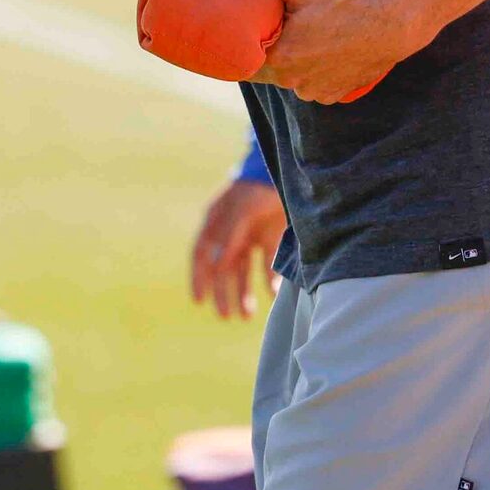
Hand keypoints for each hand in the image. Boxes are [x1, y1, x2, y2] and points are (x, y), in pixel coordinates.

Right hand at [190, 178, 286, 320]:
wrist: (291, 172)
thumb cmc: (260, 187)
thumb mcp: (243, 208)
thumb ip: (229, 235)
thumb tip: (217, 266)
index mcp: (216, 222)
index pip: (201, 255)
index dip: (198, 278)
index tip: (199, 300)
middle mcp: (231, 232)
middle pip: (222, 269)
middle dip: (222, 293)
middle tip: (225, 317)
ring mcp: (252, 235)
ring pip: (243, 271)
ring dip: (243, 293)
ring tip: (245, 316)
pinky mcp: (272, 238)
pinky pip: (268, 265)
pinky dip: (270, 280)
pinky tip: (273, 294)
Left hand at [240, 0, 430, 103]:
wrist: (397, 22)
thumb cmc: (349, 2)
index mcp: (280, 60)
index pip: (247, 56)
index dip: (249, 39)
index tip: (254, 24)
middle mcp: (295, 83)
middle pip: (271, 65)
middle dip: (274, 47)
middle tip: (284, 24)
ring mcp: (318, 91)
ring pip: (293, 74)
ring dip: (296, 60)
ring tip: (307, 35)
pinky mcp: (338, 93)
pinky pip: (316, 83)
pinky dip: (317, 69)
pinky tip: (325, 49)